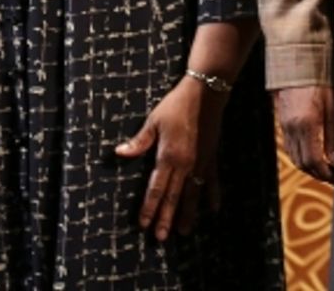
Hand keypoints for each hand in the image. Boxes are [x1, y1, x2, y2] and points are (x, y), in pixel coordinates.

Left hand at [115, 76, 225, 239]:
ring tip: (184, 231)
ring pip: (192, 194)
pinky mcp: (211, 157)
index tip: (144, 225)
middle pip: (173, 197)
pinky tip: (213, 209)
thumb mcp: (154, 121)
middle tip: (161, 238)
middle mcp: (185, 164)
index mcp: (168, 157)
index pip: (156, 189)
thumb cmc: (176, 106)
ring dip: (188, 214)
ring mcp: (200, 163)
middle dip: (166, 218)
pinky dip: (212, 195)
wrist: (206, 95)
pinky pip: (212, 181)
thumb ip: (140, 141)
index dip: (149, 208)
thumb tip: (120, 153)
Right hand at [275, 85, 333, 183]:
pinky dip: (301, 155)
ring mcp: (284, 125)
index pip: (314, 161)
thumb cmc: (322, 80)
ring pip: (294, 156)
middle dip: (318, 174)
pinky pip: (290, 146)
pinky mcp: (282, 121)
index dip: (326, 173)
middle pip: (302, 163)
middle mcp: (291, 128)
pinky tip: (313, 154)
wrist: (299, 61)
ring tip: (326, 168)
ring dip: (309, 166)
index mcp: (306, 124)